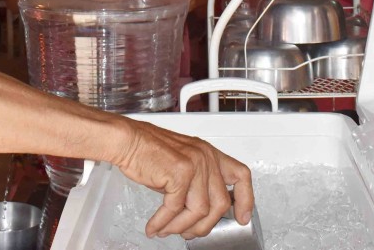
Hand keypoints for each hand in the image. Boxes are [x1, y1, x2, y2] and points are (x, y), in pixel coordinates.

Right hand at [113, 120, 252, 239]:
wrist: (128, 140)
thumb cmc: (148, 151)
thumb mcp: (181, 164)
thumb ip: (196, 184)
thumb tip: (200, 213)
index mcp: (210, 154)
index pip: (240, 175)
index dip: (246, 199)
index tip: (242, 217)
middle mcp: (206, 157)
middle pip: (220, 203)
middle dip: (204, 226)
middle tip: (189, 233)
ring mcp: (195, 164)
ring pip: (199, 211)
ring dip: (180, 227)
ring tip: (167, 230)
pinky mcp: (180, 172)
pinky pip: (175, 208)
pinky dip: (163, 222)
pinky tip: (155, 226)